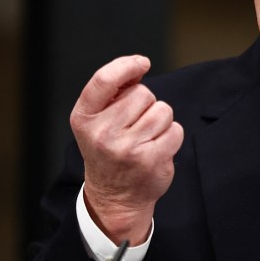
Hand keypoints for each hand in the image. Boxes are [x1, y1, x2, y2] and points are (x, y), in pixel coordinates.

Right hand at [70, 55, 183, 244]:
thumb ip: (113, 93)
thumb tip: (139, 65)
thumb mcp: (97, 121)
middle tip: (135, 126)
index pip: (103, 80)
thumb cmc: (109, 151)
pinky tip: (156, 149)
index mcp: (84, 118)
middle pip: (142, 93)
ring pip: (162, 110)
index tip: (142, 63)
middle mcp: (102, 133)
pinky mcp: (150, 160)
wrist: (115, 197)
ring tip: (145, 138)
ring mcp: (126, 148)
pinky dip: (171, 136)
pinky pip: (175, 130)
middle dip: (146, 104)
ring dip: (160, 120)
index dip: (126, 65)